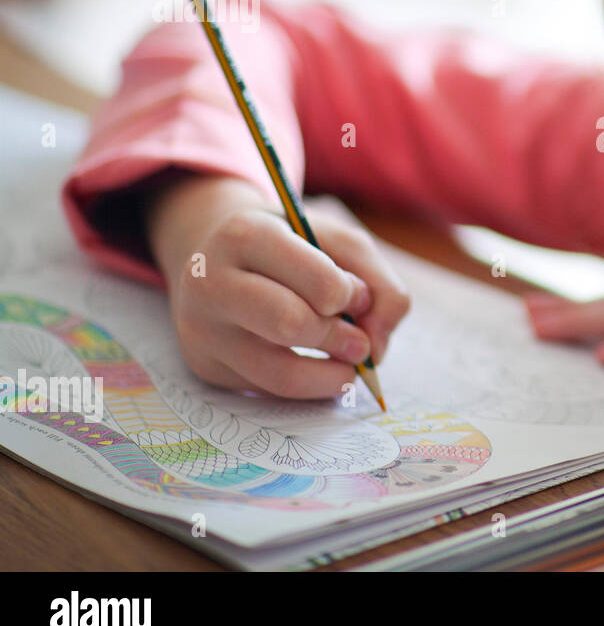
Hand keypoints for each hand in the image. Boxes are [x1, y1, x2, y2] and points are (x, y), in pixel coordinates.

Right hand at [145, 174, 411, 399]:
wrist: (217, 257)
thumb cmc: (291, 247)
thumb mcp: (339, 243)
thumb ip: (379, 283)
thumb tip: (378, 348)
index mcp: (247, 234)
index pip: (318, 282)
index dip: (350, 296)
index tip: (356, 296)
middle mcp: (211, 281)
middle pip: (292, 325)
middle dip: (340, 338)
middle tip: (359, 342)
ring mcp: (202, 328)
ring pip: (280, 374)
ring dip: (331, 376)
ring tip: (348, 363)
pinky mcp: (204, 365)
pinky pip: (267, 391)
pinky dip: (307, 385)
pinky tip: (315, 367)